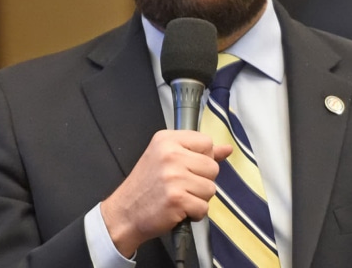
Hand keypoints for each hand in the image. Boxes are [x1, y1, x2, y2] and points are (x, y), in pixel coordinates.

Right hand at [100, 130, 231, 256]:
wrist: (124, 213)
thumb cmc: (146, 186)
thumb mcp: (166, 158)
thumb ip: (198, 152)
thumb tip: (227, 148)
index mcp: (167, 140)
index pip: (206, 142)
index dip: (202, 158)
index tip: (187, 167)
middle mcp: (170, 154)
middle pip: (212, 167)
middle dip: (201, 180)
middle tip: (181, 185)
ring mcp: (173, 177)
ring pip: (211, 188)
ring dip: (198, 198)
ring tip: (179, 196)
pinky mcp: (177, 199)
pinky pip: (204, 207)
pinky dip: (194, 213)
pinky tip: (178, 209)